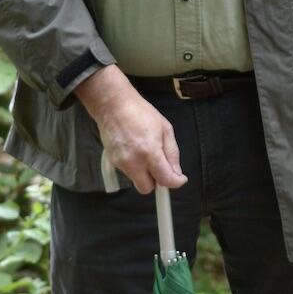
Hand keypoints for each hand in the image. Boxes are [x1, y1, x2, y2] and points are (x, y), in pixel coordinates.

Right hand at [74, 67, 186, 193]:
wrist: (113, 105)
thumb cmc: (140, 112)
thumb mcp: (165, 129)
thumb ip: (172, 153)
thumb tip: (176, 172)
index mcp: (150, 152)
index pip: (165, 180)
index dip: (175, 182)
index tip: (180, 179)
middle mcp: (134, 161)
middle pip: (146, 188)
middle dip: (155, 182)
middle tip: (159, 168)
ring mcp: (121, 163)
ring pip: (136, 180)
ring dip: (143, 173)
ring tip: (144, 152)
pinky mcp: (112, 161)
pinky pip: (127, 172)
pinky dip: (133, 166)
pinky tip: (134, 150)